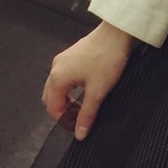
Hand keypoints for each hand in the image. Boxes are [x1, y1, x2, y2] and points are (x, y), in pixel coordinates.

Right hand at [42, 22, 134, 140]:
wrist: (116, 33)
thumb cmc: (107, 58)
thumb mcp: (98, 92)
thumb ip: (87, 114)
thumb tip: (80, 133)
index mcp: (58, 78)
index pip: (52, 108)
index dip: (64, 121)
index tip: (78, 128)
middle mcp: (55, 68)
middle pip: (51, 98)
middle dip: (62, 111)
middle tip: (79, 120)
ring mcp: (62, 60)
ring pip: (56, 87)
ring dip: (66, 100)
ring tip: (83, 107)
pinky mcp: (71, 56)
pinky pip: (63, 77)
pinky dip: (69, 89)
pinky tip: (84, 91)